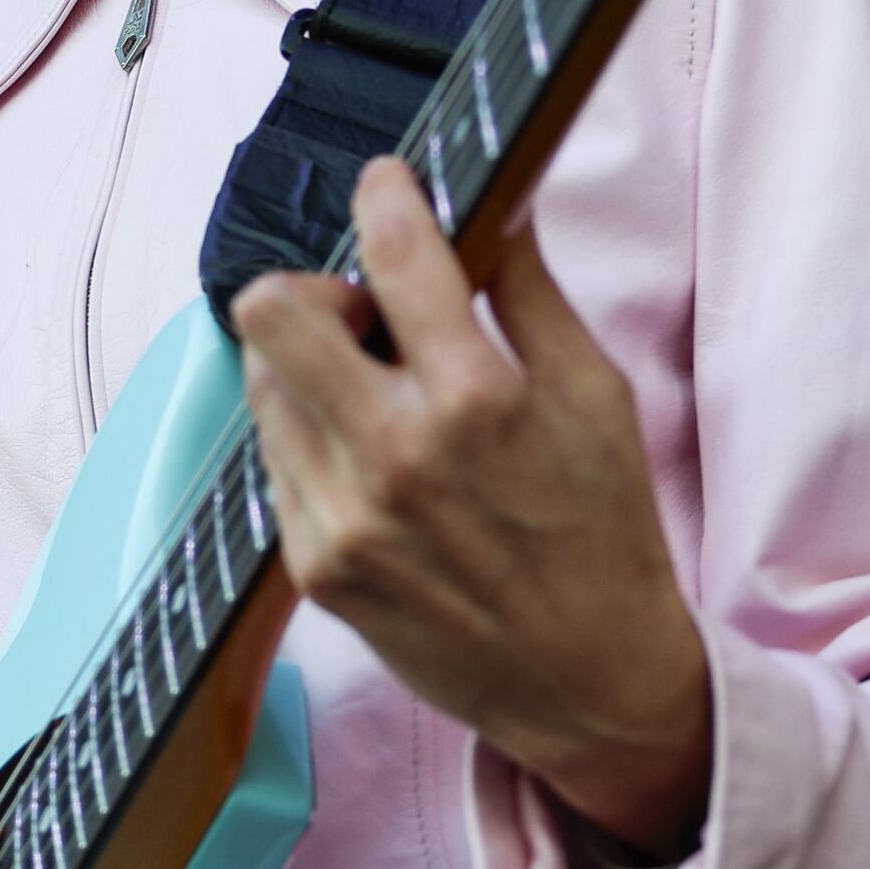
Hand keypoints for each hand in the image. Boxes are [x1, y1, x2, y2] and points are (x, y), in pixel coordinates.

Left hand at [233, 160, 712, 851]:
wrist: (589, 682)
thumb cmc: (606, 535)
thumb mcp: (598, 397)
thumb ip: (533, 294)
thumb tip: (497, 206)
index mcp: (479, 397)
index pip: (393, 252)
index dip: (387, 195)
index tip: (391, 186)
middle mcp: (397, 453)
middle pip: (271, 312)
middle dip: (315, 289)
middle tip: (364, 313)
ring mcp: (344, 515)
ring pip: (263, 384)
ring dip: (311, 368)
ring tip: (376, 394)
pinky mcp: (316, 567)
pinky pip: (277, 462)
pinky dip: (316, 440)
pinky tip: (375, 462)